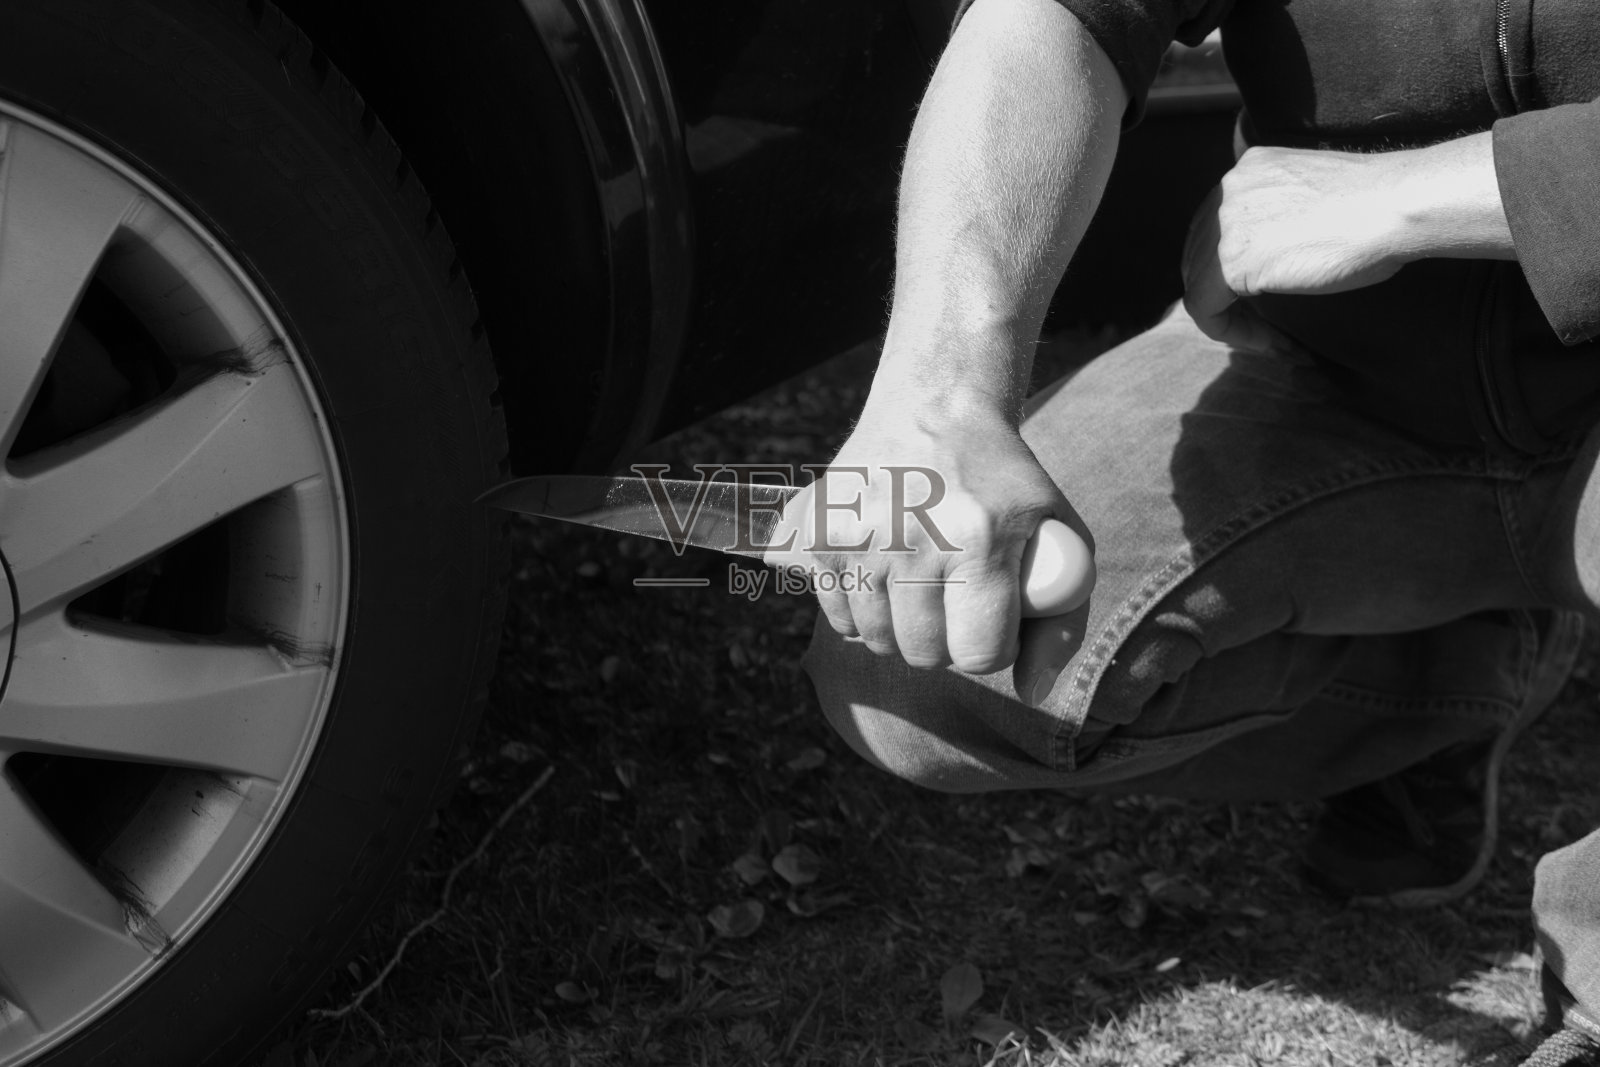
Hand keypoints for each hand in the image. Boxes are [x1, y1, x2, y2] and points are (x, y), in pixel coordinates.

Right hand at [766, 399, 1087, 705]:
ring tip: (922, 582)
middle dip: (946, 642)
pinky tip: (884, 573)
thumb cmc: (1005, 485)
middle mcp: (914, 537)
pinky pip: (838, 618)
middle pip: (924, 655)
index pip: (978, 654)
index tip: (994, 620)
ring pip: (878, 642)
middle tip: (957, 599)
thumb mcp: (1060, 537)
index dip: (992, 649)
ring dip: (903, 628)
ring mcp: (860, 537)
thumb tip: (1031, 694)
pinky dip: (862, 612)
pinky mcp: (820, 535)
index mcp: (980, 539)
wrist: (934, 409)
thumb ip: (1061, 624)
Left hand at [1182, 146, 1411, 349]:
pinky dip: (1231, 333)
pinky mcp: (1229, 261)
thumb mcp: (1317, 202)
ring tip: (1275, 341)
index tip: (1267, 297)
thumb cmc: (1380, 209)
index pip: (1217, 227)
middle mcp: (1229, 189)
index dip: (1233, 270)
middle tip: (1267, 327)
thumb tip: (1272, 257)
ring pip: (1198, 284)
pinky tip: (1270, 344)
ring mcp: (1225, 224)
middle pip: (1200, 256)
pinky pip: (1203, 308)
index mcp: (1250, 171)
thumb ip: (1284, 217)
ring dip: (1233, 319)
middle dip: (1228, 297)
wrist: (1395, 205)